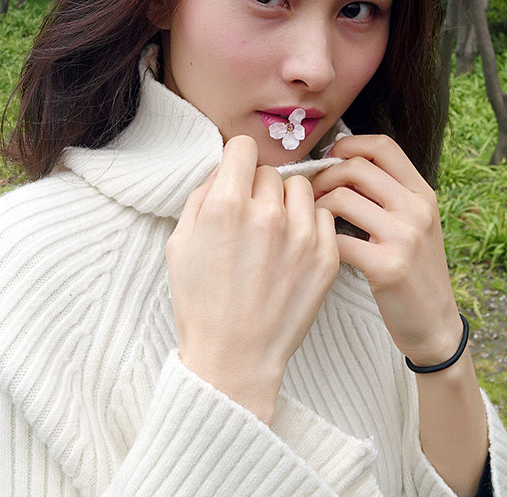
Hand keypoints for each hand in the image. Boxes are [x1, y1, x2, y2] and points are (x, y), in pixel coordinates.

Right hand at [166, 135, 340, 422]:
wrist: (235, 358)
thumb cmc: (202, 304)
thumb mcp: (180, 244)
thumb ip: (201, 197)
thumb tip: (223, 171)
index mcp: (227, 206)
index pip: (242, 148)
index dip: (235, 161)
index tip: (236, 178)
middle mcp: (268, 214)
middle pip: (269, 171)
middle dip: (258, 189)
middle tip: (249, 220)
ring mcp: (302, 236)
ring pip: (301, 188)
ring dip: (287, 203)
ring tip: (274, 233)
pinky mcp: (326, 256)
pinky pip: (323, 216)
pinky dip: (310, 226)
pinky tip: (292, 249)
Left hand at [309, 135, 461, 367]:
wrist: (435, 325)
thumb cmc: (414, 274)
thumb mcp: (414, 226)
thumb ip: (386, 196)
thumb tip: (340, 165)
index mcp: (422, 194)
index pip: (382, 146)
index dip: (348, 145)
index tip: (329, 160)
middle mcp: (417, 209)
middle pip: (357, 167)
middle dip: (324, 176)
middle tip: (309, 194)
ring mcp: (405, 237)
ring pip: (343, 199)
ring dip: (316, 207)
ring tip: (310, 221)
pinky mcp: (388, 267)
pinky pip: (337, 239)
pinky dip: (320, 241)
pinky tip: (319, 249)